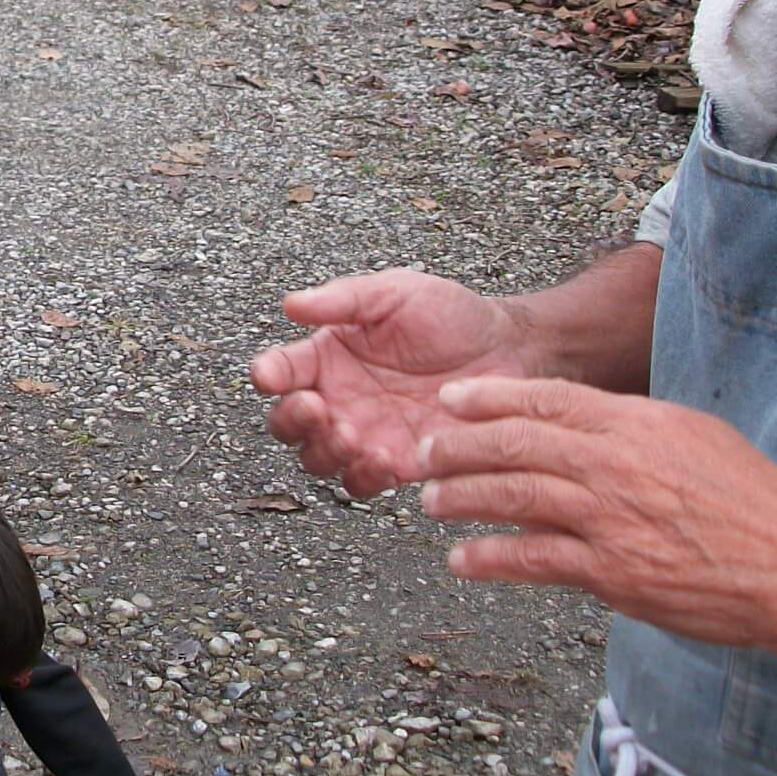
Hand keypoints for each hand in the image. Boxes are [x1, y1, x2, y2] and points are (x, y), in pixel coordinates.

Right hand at [251, 271, 538, 495]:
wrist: (509, 349)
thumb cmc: (450, 315)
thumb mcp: (396, 292)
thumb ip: (344, 298)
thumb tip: (292, 304)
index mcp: (328, 356)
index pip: (279, 370)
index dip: (268, 375)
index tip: (271, 375)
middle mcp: (338, 398)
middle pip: (287, 425)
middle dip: (292, 420)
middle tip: (317, 408)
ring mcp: (365, 434)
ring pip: (318, 460)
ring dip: (326, 451)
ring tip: (353, 434)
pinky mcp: (398, 463)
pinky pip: (363, 483)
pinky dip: (364, 477)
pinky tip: (384, 457)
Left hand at [418, 376, 776, 653]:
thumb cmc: (751, 501)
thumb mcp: (693, 435)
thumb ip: (634, 426)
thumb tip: (585, 420)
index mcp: (635, 423)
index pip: (547, 398)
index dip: (491, 398)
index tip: (452, 400)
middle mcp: (614, 464)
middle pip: (516, 444)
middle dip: (460, 446)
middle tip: (423, 450)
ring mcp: (609, 518)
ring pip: (514, 498)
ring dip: (462, 499)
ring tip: (430, 501)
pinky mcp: (611, 572)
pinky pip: (533, 560)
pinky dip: (489, 559)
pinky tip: (462, 560)